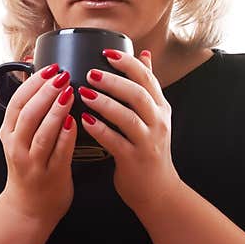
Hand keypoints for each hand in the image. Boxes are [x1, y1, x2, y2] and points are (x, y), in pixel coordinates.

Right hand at [0, 63, 76, 225]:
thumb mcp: (19, 137)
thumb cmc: (29, 167)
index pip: (17, 102)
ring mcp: (33, 162)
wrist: (29, 207)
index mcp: (9, 133)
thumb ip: (28, 110)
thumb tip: (37, 74)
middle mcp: (17, 146)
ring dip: (56, 110)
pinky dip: (67, 135)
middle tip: (62, 76)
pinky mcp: (51, 175)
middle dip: (45, 92)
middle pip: (28, 114)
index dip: (33, 83)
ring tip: (70, 92)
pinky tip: (76, 121)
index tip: (49, 68)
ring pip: (43, 132)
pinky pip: (60, 152)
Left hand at [77, 49, 180, 214]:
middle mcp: (157, 122)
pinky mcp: (135, 160)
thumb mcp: (155, 115)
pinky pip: (116, 142)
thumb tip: (144, 55)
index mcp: (160, 108)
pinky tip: (85, 121)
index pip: (148, 78)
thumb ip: (147, 87)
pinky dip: (100, 130)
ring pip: (128, 117)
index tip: (107, 52)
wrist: (158, 191)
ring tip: (84, 93)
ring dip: (105, 103)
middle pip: (138, 95)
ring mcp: (147, 142)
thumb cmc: (149, 149)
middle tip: (92, 73)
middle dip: (114, 81)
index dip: (128, 63)